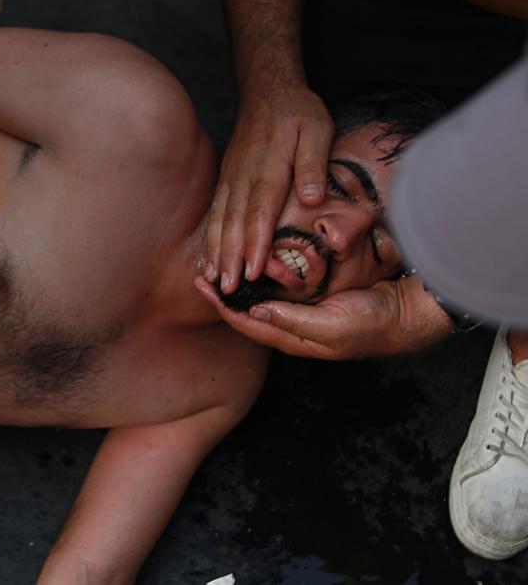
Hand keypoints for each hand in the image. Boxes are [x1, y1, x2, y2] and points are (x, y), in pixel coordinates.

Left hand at [194, 275, 452, 358]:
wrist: (404, 315)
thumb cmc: (370, 323)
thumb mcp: (331, 326)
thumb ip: (293, 321)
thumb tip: (254, 312)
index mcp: (292, 338)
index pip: (246, 323)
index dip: (222, 306)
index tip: (202, 286)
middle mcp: (292, 327)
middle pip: (247, 313)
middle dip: (223, 296)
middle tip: (201, 274)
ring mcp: (302, 314)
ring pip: (260, 301)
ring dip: (239, 287)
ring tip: (220, 269)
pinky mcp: (313, 300)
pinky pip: (278, 290)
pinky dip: (260, 279)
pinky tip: (252, 267)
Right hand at [205, 83, 332, 292]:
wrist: (268, 90)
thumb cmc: (297, 112)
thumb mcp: (317, 129)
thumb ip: (312, 162)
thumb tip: (310, 197)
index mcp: (268, 168)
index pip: (260, 211)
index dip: (255, 243)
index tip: (252, 270)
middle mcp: (244, 177)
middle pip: (234, 222)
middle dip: (230, 257)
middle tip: (227, 288)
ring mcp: (231, 178)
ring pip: (220, 220)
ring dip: (216, 251)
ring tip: (212, 279)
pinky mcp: (227, 179)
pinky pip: (215, 212)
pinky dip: (210, 237)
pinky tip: (207, 257)